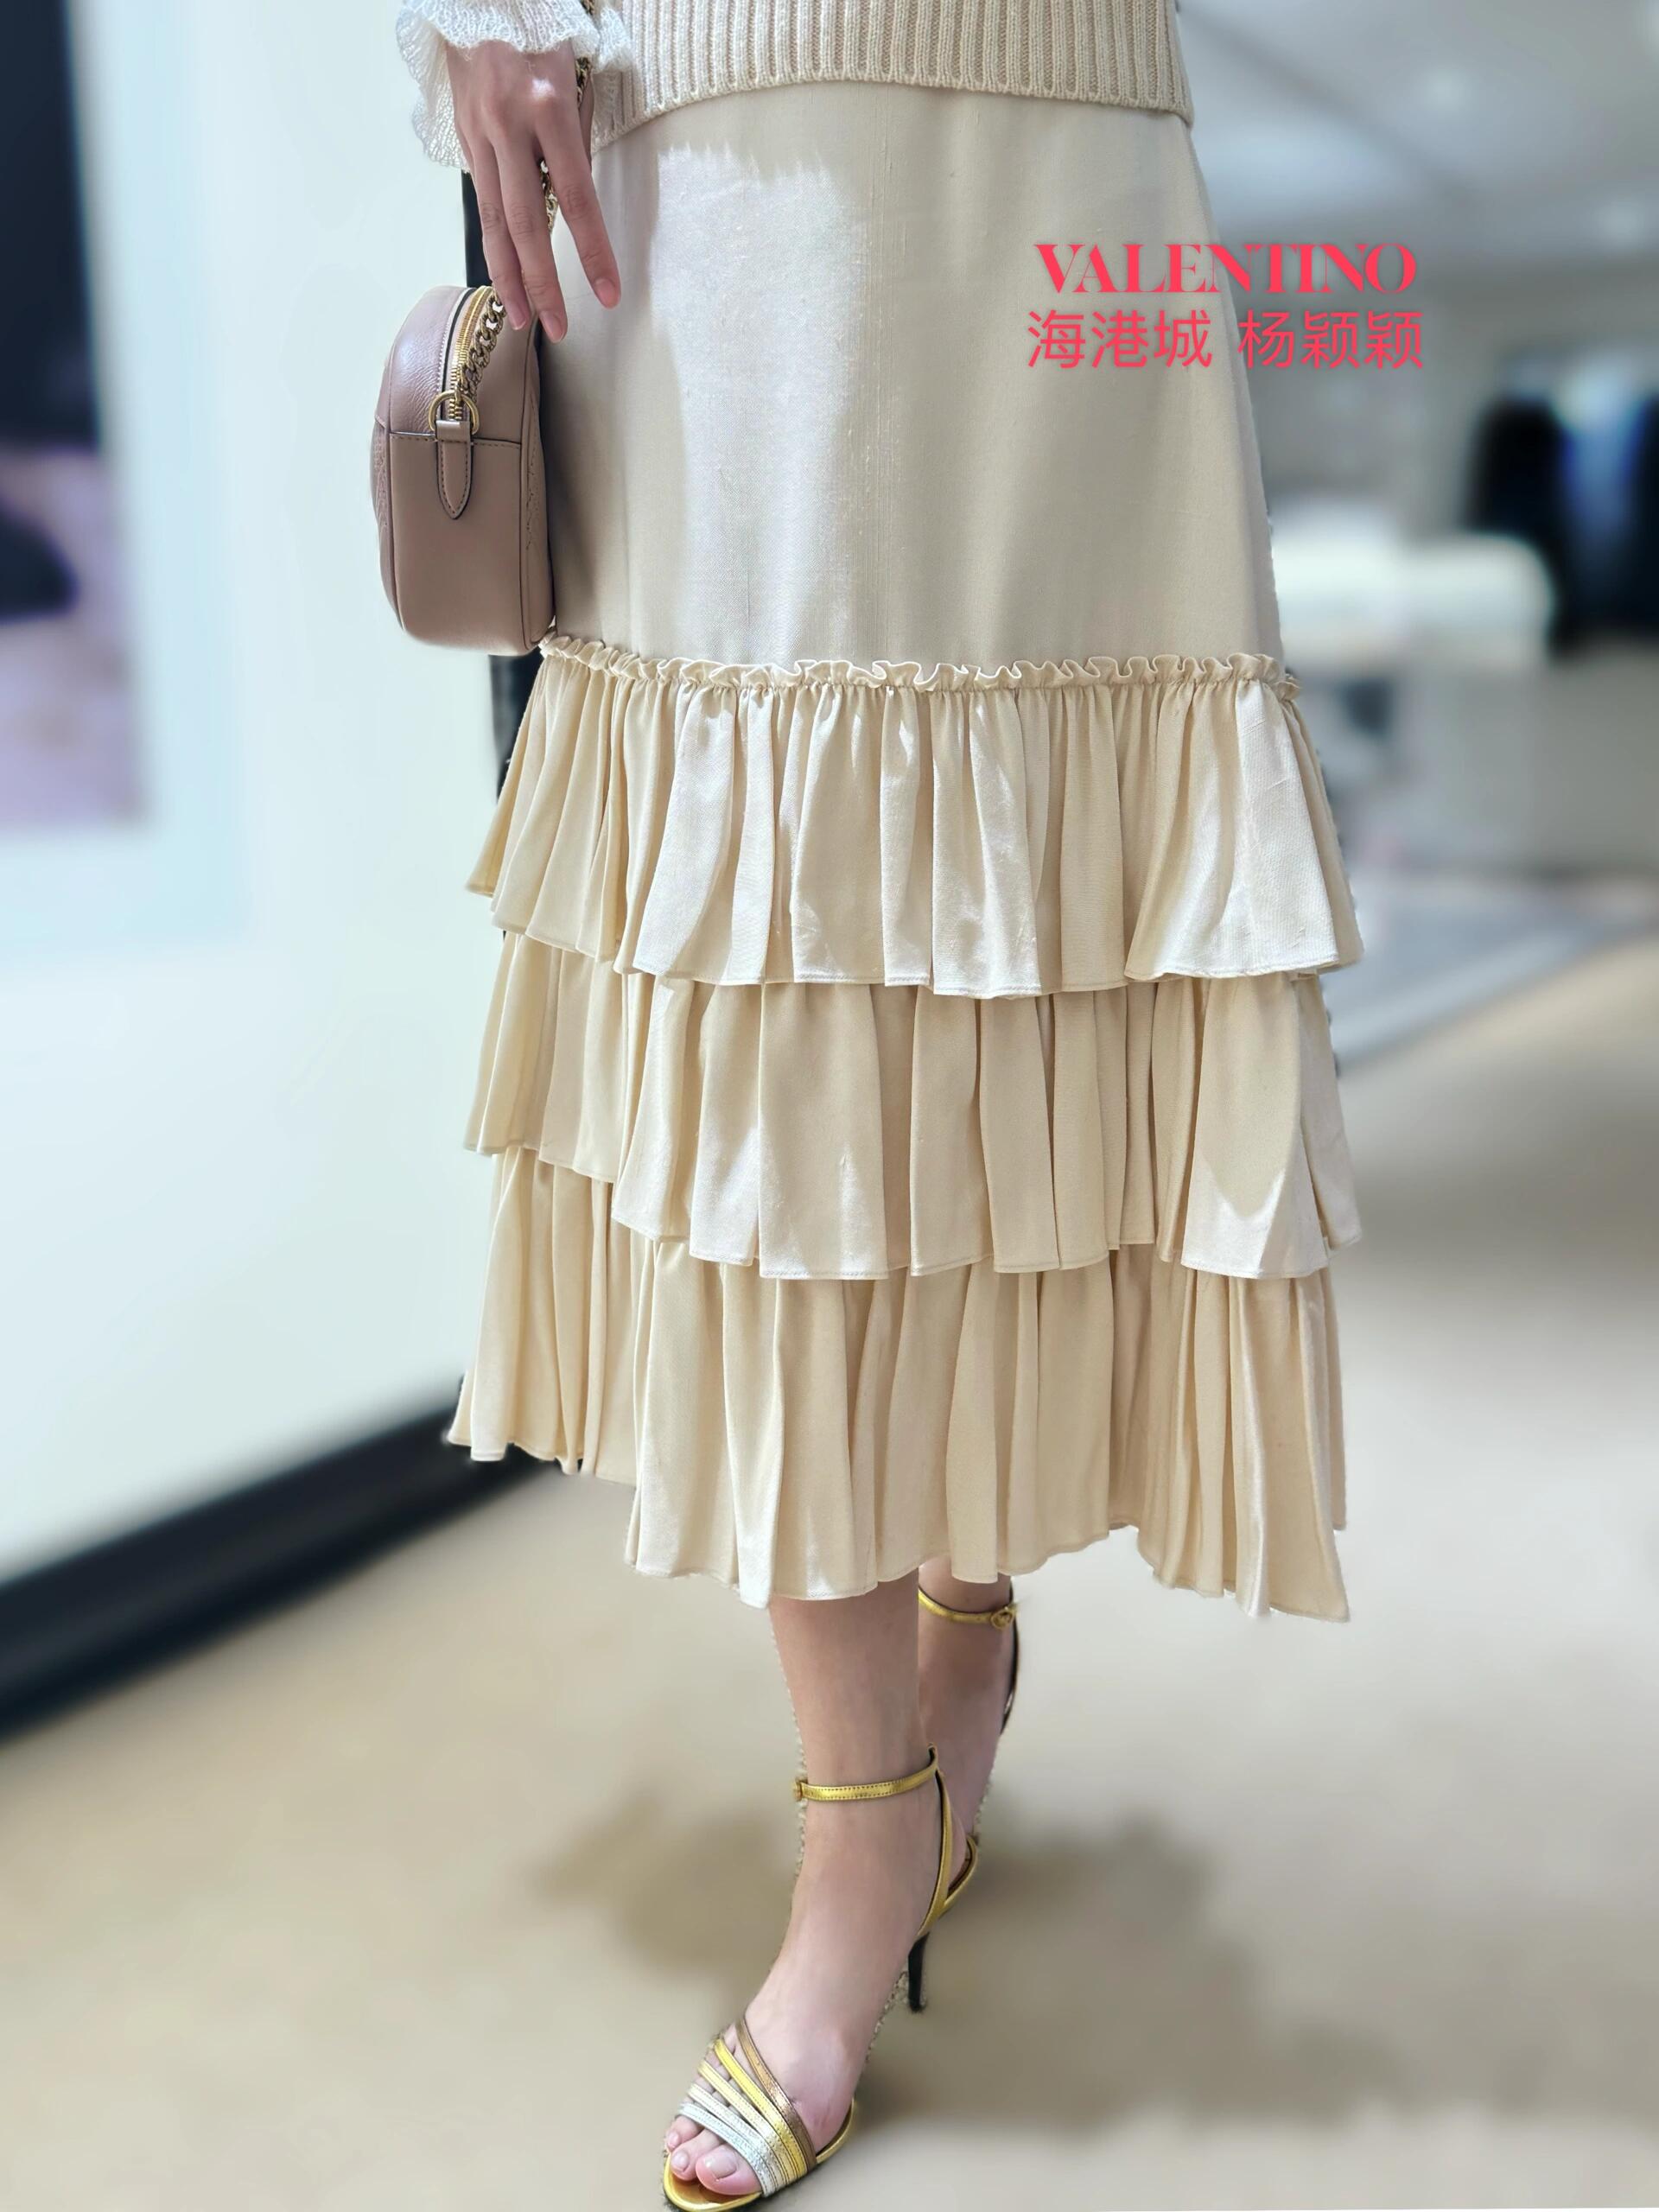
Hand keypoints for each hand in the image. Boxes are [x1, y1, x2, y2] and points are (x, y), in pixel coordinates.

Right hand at [446, 39, 619, 340]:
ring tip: (523, 318)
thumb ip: (575, 140)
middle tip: (557, 327)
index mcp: (547, 106)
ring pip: (495, 220)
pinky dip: (495, 243)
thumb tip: (575, 206)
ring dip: (509, 276)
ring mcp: (480, 133)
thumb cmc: (541, 37)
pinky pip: (484, 201)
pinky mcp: (464, 139)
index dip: (592, 250)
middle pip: (526, 221)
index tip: (608, 293)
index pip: (575, 195)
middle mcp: (508, 124)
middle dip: (542, 281)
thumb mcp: (574, 75)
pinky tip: (506, 276)